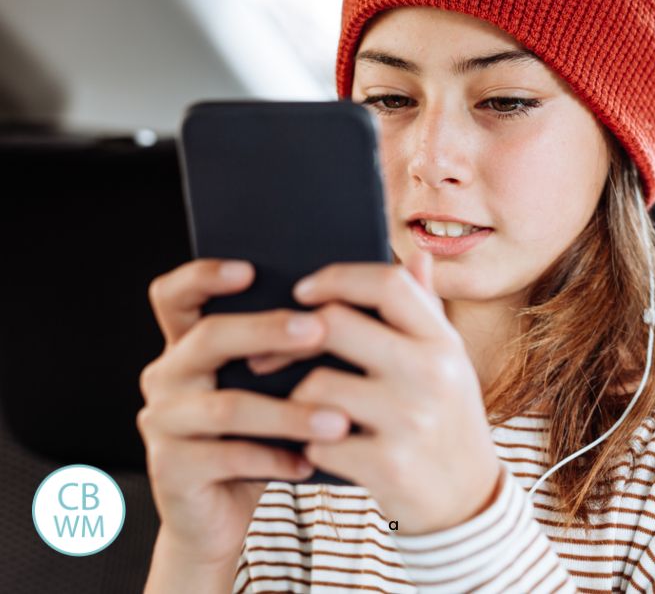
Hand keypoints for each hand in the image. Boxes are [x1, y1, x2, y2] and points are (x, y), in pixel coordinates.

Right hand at [137, 259, 331, 567]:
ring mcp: (163, 422)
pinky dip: (274, 460)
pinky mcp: (170, 469)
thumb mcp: (280, 383)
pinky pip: (227, 457)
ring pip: (226, 406)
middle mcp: (168, 374)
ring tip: (339, 419)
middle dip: (266, 330)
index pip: (177, 294)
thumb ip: (303, 339)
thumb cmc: (265, 434)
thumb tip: (360, 294)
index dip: (204, 276)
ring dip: (288, 412)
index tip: (249, 269)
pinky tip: (312, 463)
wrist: (226, 515)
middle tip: (319, 330)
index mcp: (190, 342)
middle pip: (209, 338)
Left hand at [271, 249, 502, 534]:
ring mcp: (412, 419)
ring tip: (302, 410)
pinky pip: (317, 441)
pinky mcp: (389, 465)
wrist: (468, 502)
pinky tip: (319, 449)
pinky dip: (309, 445)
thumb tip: (417, 255)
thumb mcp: (449, 362)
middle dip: (291, 337)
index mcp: (444, 341)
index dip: (338, 277)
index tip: (304, 290)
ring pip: (315, 386)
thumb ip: (427, 310)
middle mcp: (433, 373)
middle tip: (269, 353)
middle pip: (336, 325)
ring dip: (296, 399)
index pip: (388, 283)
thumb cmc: (447, 420)